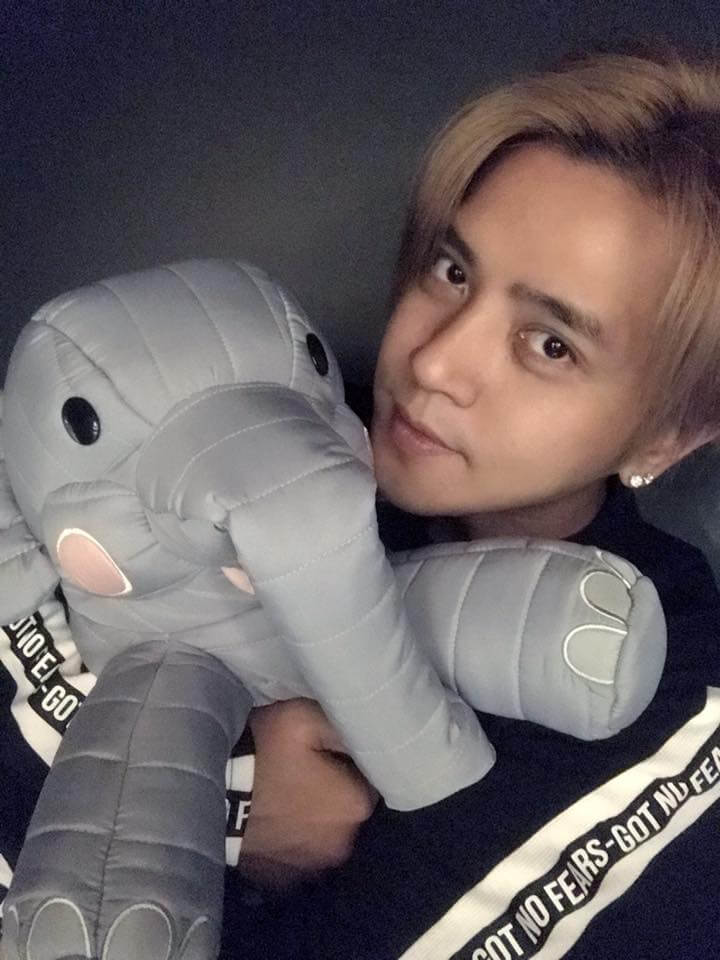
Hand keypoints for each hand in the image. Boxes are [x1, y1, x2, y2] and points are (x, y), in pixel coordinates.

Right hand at [238, 699, 377, 889]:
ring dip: (313, 821)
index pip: (369, 781)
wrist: (207, 792)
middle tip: (304, 773)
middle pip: (347, 812)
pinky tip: (273, 822)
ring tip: (285, 798)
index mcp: (356, 806)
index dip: (348, 764)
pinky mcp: (282, 882)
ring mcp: (311, 869)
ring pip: (323, 836)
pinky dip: (291, 842)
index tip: (326, 753)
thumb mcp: (305, 718)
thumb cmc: (263, 752)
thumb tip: (364, 738)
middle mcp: (343, 845)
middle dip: (333, 794)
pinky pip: (297, 857)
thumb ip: (343, 727)